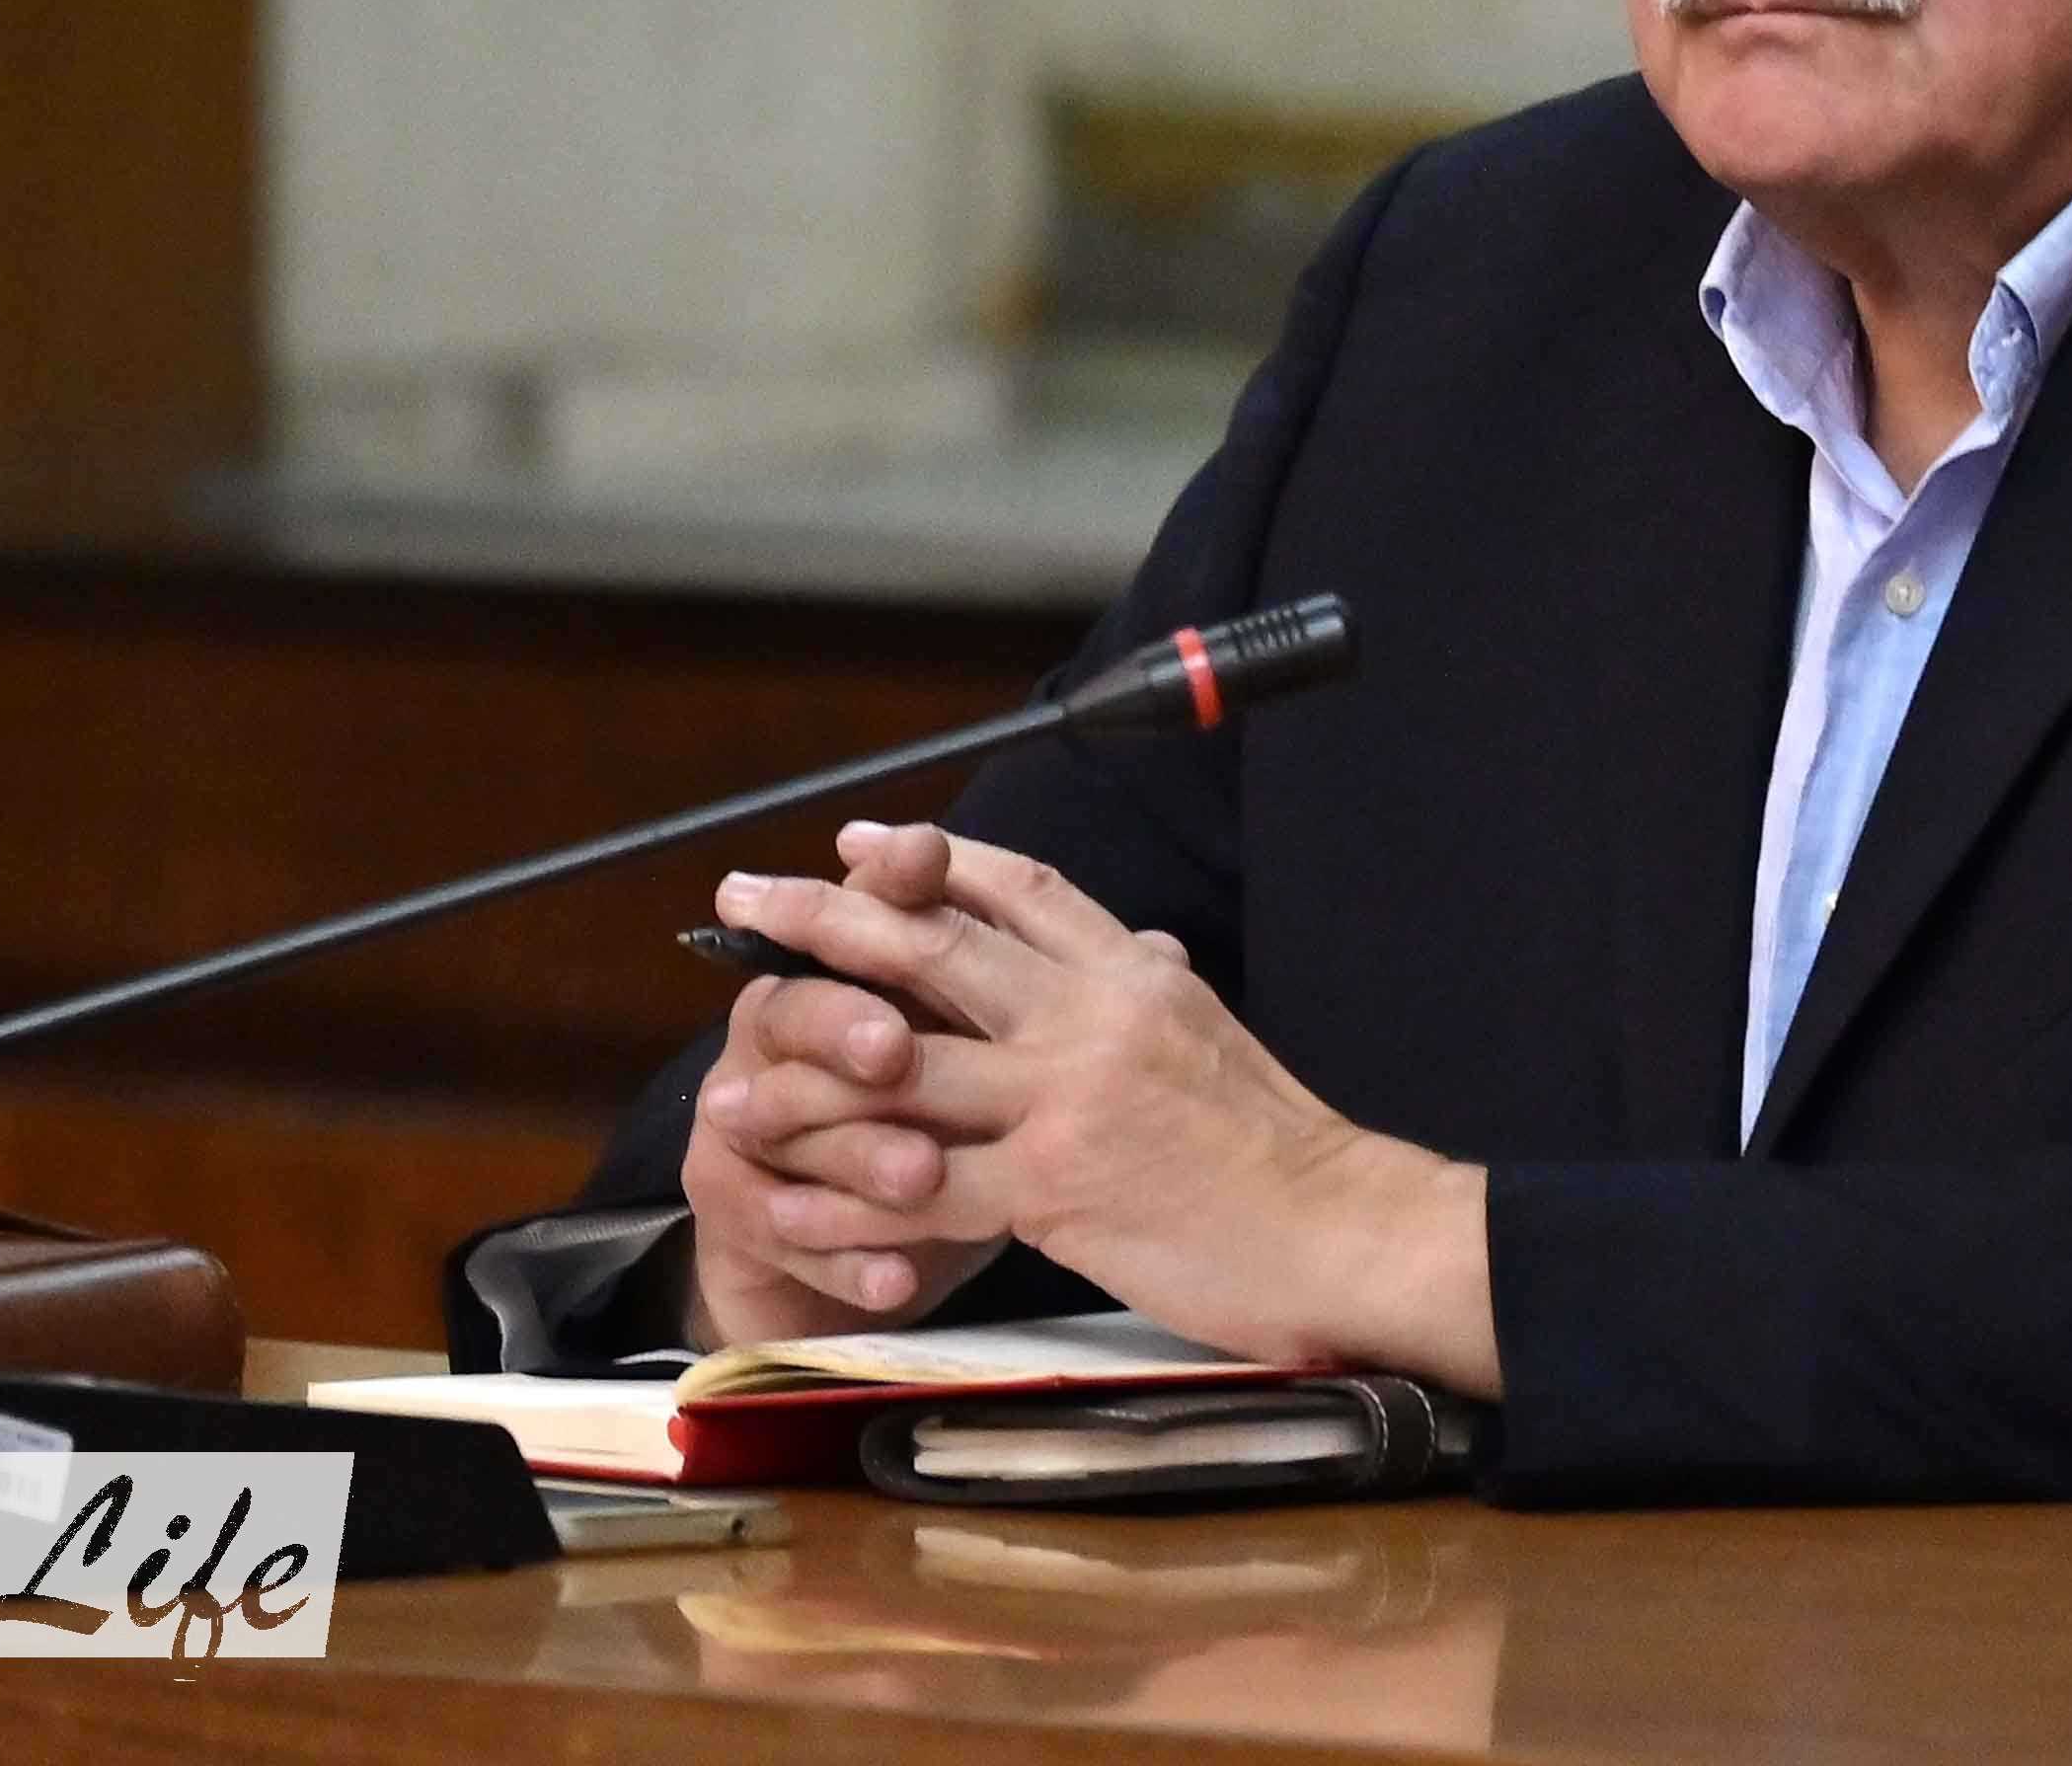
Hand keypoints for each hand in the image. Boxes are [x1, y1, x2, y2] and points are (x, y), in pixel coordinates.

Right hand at [681, 820, 1012, 1347]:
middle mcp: (793, 1030)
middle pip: (800, 1004)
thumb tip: (1160, 946)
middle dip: (848, 1022)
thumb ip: (1056, 999)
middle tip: (894, 1048)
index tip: (923, 852)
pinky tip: (893, 1284)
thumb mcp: (1004, 1067)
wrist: (853, 1256)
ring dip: (853, 1150)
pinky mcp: (737, 1209)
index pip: (867, 912)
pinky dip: (838, 1254)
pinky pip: (775, 1227)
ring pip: (783, 1117)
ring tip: (914, 1177)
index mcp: (861, 979)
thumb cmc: (948, 1143)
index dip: (891, 877)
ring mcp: (752, 1118)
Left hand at [723, 833, 1501, 1392]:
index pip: (1017, 887)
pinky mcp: (1055, 1187)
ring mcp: (1069, 1097)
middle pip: (934, 947)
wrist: (1343, 1229)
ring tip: (728, 1086)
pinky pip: (920, 1187)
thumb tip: (1138, 950)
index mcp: (1133, 973)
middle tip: (747, 904)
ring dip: (803, 1076)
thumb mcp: (1216, 1037)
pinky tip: (791, 1201)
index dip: (926, 859)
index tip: (856, 843)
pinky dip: (846, 1198)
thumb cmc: (1284, 1151)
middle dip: (827, 921)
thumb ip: (1155, 994)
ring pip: (904, 1066)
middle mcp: (1093, 1015)